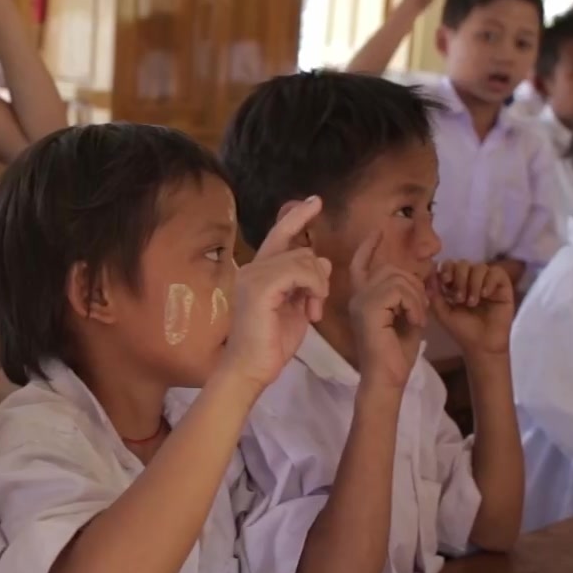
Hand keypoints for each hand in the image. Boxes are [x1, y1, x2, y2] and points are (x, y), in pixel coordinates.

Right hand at [221, 197, 331, 389]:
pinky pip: (300, 270)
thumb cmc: (270, 345)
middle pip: (300, 249)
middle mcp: (252, 269)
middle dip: (318, 275)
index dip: (297, 217)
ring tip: (313, 311)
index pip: (280, 236)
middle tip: (317, 304)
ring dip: (318, 284)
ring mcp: (253, 275)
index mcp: (258, 273)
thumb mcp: (297, 309)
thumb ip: (307, 283)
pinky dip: (313, 287)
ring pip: (303, 258)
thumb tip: (322, 258)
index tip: (315, 202)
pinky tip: (311, 310)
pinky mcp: (259, 286)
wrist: (250, 370)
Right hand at [344, 230, 425, 390]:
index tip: (379, 231)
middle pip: (389, 268)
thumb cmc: (395, 354)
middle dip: (412, 283)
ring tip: (418, 318)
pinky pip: (399, 290)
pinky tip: (415, 321)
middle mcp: (357, 297)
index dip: (369, 245)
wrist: (387, 379)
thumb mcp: (405, 317)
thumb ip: (406, 296)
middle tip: (420, 309)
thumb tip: (419, 276)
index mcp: (362, 298)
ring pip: (396, 278)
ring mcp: (360, 302)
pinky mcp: (369, 309)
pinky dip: (414, 304)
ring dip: (416, 297)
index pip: (361, 263)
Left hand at [428, 260, 513, 358]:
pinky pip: (497, 272)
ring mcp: (488, 282)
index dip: (447, 268)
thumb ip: (434, 294)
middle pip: (464, 263)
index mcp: (456, 284)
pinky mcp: (503, 287)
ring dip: (473, 283)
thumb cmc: (462, 330)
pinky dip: (488, 281)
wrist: (482, 345)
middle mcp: (472, 280)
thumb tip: (430, 273)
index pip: (451, 265)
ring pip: (480, 267)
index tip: (445, 280)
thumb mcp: (442, 312)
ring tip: (472, 302)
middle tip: (459, 298)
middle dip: (460, 278)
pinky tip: (486, 295)